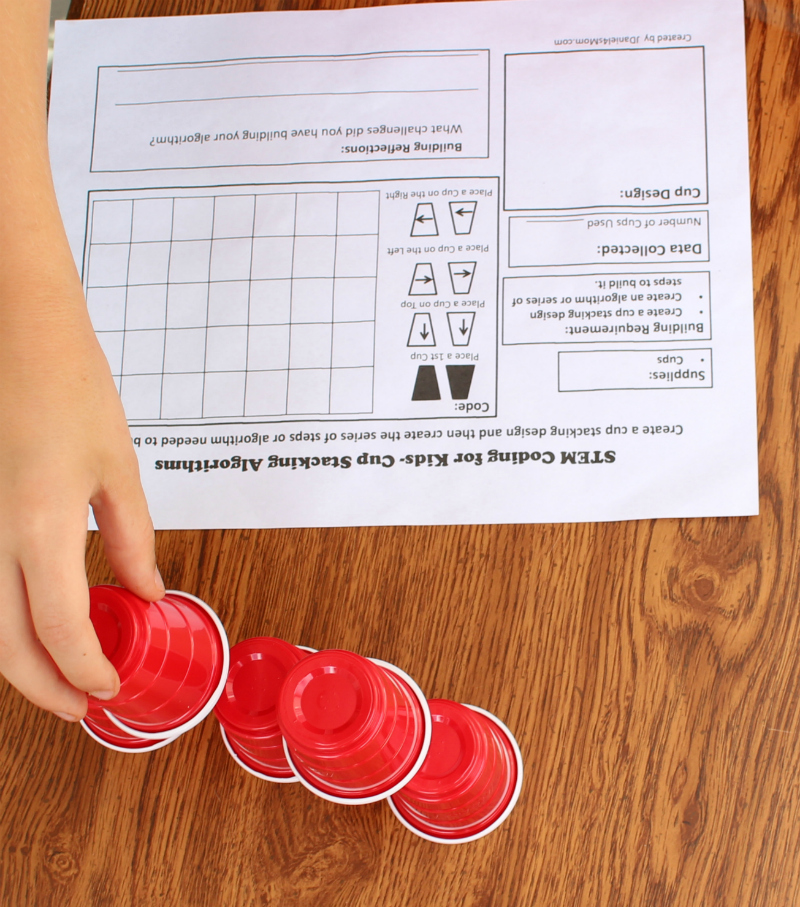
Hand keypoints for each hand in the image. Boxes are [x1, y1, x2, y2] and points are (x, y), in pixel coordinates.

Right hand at [0, 254, 164, 720]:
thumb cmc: (68, 385)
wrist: (17, 333)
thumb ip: (133, 538)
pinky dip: (7, 616)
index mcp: (38, 523)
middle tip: (81, 703)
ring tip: (65, 669)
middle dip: (44, 686)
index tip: (109, 687)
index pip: (59, 627)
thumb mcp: (117, 466)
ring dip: (22, 657)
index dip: (85, 669)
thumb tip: (146, 591)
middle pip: (5, 644)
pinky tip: (39, 617)